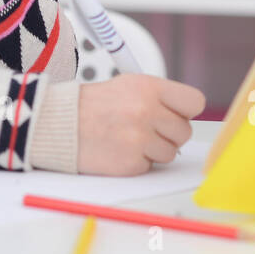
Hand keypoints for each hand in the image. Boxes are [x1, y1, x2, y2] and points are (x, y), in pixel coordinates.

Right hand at [77, 74, 205, 175]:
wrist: (60, 124)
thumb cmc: (95, 105)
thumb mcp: (129, 86)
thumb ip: (159, 98)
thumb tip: (185, 117)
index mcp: (150, 87)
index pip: (194, 102)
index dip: (185, 111)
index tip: (175, 114)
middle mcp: (147, 110)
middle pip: (184, 132)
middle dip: (168, 134)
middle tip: (144, 129)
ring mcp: (140, 137)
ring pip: (170, 153)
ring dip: (153, 150)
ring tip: (128, 138)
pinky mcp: (131, 162)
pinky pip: (150, 166)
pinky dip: (137, 162)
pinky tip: (119, 149)